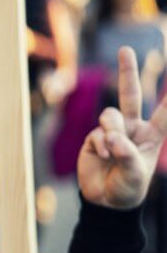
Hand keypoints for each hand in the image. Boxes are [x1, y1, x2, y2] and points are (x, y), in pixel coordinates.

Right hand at [77, 47, 165, 209]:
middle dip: (127, 72)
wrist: (104, 202)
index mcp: (152, 135)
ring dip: (111, 131)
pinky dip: (99, 145)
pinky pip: (96, 133)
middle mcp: (132, 128)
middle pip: (130, 95)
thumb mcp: (135, 175)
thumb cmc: (128, 188)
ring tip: (111, 151)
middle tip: (124, 50)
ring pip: (110, 115)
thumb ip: (126, 154)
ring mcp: (112, 132)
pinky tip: (102, 157)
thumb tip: (109, 137)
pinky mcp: (94, 139)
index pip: (166, 112)